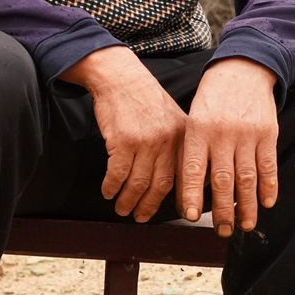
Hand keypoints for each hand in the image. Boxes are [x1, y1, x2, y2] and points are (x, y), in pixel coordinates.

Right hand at [60, 46, 184, 221]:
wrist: (120, 77)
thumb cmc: (143, 98)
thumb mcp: (171, 117)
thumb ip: (178, 145)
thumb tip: (181, 178)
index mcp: (183, 137)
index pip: (186, 176)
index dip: (182, 199)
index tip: (178, 214)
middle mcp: (168, 140)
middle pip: (161, 185)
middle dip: (149, 206)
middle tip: (140, 217)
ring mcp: (146, 141)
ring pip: (138, 183)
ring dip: (128, 200)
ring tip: (121, 208)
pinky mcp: (123, 140)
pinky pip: (117, 173)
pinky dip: (112, 186)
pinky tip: (108, 191)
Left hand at [179, 58, 279, 236]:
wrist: (243, 70)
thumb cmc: (213, 99)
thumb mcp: (194, 118)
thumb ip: (194, 150)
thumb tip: (192, 190)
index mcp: (198, 130)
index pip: (192, 169)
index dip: (191, 194)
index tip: (189, 216)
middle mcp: (222, 134)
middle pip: (222, 180)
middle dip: (222, 210)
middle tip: (222, 231)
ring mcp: (247, 134)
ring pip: (247, 178)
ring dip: (247, 205)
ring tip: (245, 226)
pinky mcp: (268, 133)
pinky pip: (268, 165)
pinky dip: (269, 186)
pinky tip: (267, 203)